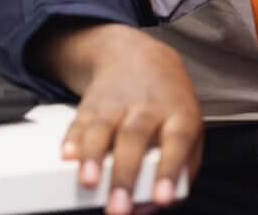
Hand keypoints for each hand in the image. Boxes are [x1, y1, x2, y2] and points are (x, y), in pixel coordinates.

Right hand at [44, 23, 201, 214]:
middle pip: (135, 139)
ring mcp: (117, 103)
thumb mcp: (190, 133)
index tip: (163, 198)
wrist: (141, 56)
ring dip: (93, 156)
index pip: (177, 142)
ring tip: (87, 182)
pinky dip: (71, 140)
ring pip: (103, 127)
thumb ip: (179, 174)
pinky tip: (67, 156)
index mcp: (179, 115)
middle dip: (124, 176)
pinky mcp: (92, 103)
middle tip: (118, 209)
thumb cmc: (169, 108)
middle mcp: (148, 107)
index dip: (170, 170)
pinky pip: (79, 121)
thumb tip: (147, 209)